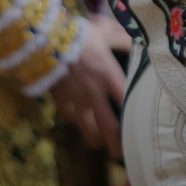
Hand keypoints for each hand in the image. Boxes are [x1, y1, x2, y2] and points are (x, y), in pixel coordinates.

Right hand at [50, 16, 126, 159]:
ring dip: (95, 139)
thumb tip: (139, 44)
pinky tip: (80, 124)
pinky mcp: (60, 101)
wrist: (46, 41)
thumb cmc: (79, 35)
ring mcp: (76, 100)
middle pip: (108, 127)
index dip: (134, 118)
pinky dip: (76, 123)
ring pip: (87, 129)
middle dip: (114, 144)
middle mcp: (94, 93)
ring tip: (101, 143)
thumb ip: (122, 39)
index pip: (126, 102)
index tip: (140, 129)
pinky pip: (70, 118)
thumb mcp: (105, 32)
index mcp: (109, 76)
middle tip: (120, 154)